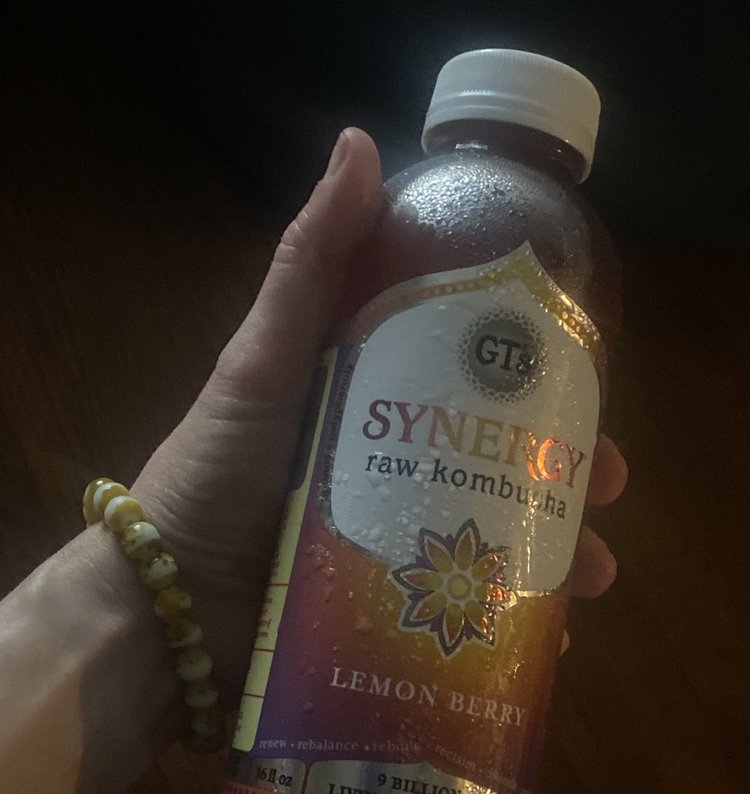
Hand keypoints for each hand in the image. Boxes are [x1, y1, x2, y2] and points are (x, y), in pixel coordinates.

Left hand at [133, 128, 626, 703]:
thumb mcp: (262, 361)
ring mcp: (392, 545)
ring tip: (592, 575)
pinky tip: (551, 638)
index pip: (471, 384)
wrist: (166, 600)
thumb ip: (308, 265)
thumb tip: (361, 143)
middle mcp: (391, 472)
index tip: (586, 385)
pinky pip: (462, 614)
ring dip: (552, 557)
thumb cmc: (213, 471)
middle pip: (496, 464)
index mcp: (372, 407)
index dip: (534, 383)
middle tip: (604, 485)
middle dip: (560, 476)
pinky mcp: (387, 612)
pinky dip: (508, 626)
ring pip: (493, 542)